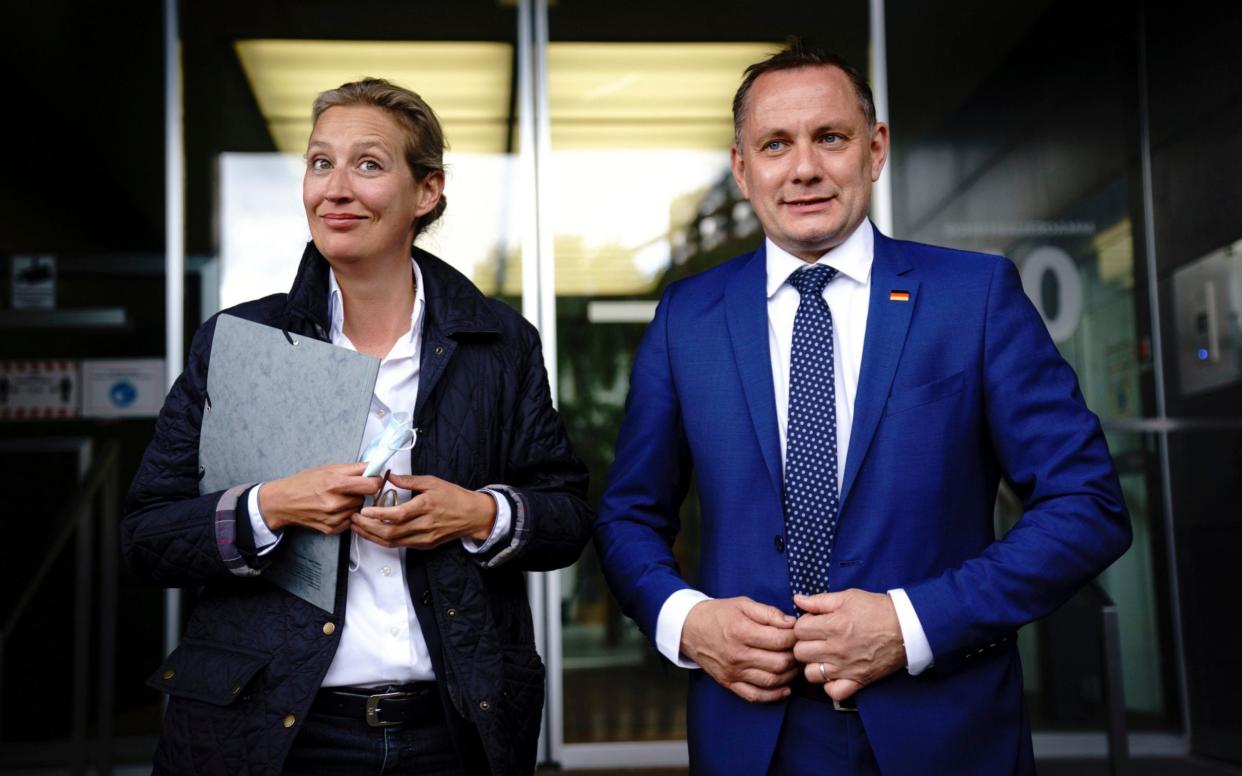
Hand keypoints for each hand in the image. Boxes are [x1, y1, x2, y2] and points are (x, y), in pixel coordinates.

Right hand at [259, 463, 380, 534]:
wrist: (285, 502)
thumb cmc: (305, 483)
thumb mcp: (329, 469)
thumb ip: (354, 468)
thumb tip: (374, 466)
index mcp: (335, 484)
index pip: (372, 485)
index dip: (375, 481)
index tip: (373, 479)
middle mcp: (335, 503)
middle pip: (366, 498)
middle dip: (361, 492)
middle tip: (348, 488)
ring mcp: (334, 518)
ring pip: (358, 509)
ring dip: (353, 504)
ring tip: (338, 498)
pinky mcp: (332, 529)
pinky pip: (350, 521)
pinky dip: (346, 515)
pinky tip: (334, 509)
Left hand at [352, 474, 496, 548]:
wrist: (473, 516)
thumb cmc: (453, 496)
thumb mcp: (433, 482)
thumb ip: (409, 480)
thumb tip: (388, 476)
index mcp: (426, 506)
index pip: (398, 514)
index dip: (378, 514)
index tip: (363, 510)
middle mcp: (424, 525)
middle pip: (391, 532)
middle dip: (368, 528)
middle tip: (353, 520)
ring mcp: (424, 538)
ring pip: (393, 542)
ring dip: (372, 536)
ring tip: (357, 528)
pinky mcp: (424, 545)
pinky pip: (400, 545)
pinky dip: (384, 540)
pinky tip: (373, 534)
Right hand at [681, 597, 798, 702]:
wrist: (689, 628)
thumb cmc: (718, 614)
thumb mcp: (742, 604)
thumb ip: (768, 612)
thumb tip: (792, 623)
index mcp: (741, 631)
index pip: (780, 640)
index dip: (795, 637)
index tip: (799, 633)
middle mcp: (737, 655)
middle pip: (779, 663)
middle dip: (795, 657)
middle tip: (799, 649)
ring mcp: (733, 672)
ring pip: (771, 681)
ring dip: (789, 675)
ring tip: (793, 665)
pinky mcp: (729, 683)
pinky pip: (755, 696)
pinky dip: (773, 696)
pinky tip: (784, 688)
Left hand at [792, 590, 906, 701]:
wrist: (906, 627)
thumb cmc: (877, 609)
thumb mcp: (848, 597)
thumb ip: (819, 600)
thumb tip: (797, 600)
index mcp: (832, 626)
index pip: (798, 630)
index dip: (803, 625)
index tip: (813, 624)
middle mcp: (836, 649)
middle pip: (800, 653)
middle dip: (804, 644)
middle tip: (816, 640)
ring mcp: (846, 668)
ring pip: (811, 674)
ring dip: (814, 665)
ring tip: (823, 656)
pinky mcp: (858, 681)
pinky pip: (833, 692)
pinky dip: (830, 685)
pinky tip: (834, 674)